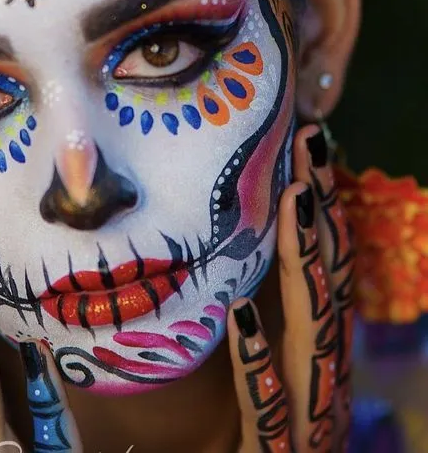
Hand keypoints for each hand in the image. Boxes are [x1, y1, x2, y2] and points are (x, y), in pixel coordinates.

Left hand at [228, 125, 353, 451]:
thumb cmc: (250, 414)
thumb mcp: (257, 346)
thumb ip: (258, 293)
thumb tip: (240, 229)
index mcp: (311, 340)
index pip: (325, 264)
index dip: (323, 208)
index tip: (311, 144)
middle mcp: (317, 364)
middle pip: (327, 281)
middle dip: (321, 215)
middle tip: (311, 148)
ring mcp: (302, 403)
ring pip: (311, 329)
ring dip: (303, 263)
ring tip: (294, 202)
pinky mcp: (274, 443)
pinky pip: (264, 398)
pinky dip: (257, 356)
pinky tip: (241, 313)